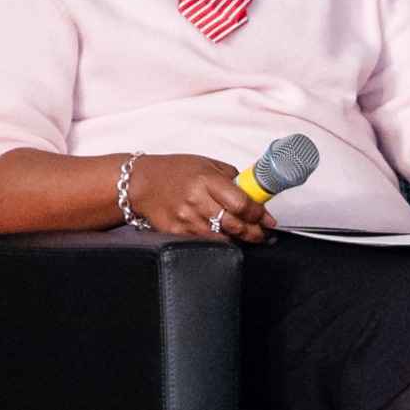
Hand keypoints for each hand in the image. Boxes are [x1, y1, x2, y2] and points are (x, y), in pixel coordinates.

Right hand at [127, 153, 272, 242]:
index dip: (259, 215)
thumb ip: (233, 180)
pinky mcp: (176, 233)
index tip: (268, 220)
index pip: (241, 204)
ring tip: (249, 237)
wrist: (140, 183)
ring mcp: (185, 219)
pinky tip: (227, 239)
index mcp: (206, 180)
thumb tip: (255, 197)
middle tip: (264, 234)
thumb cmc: (175, 171)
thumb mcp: (207, 165)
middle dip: (255, 233)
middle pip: (235, 225)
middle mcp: (196, 201)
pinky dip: (220, 243)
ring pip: (223, 238)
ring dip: (240, 240)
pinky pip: (206, 243)